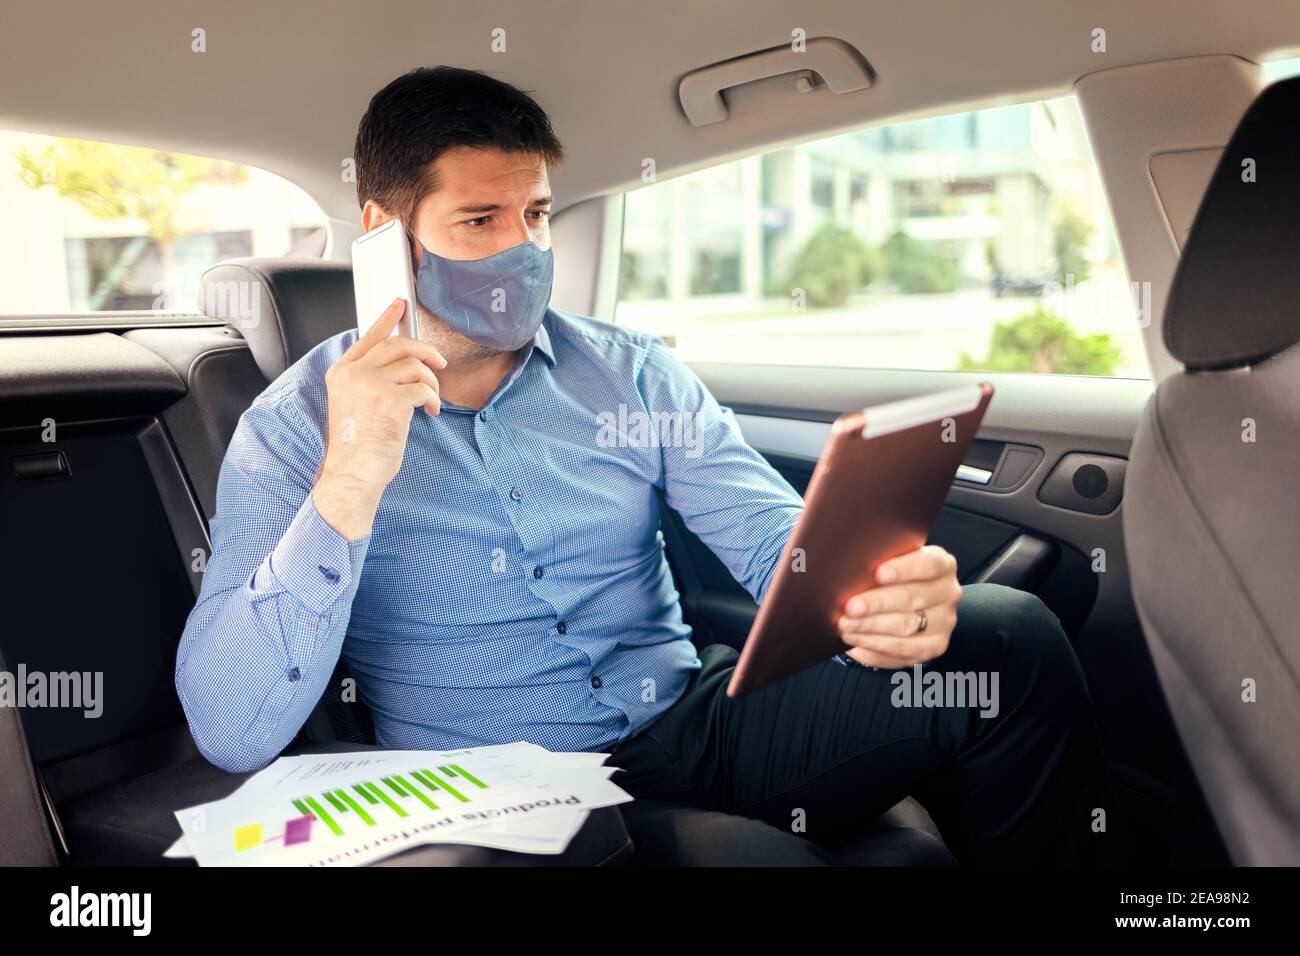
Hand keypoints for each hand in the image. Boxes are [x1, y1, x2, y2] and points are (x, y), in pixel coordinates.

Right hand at [312, 298, 445, 539]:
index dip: (387, 319)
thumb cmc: (358, 446)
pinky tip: (430, 412)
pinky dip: (433, 398)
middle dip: (425, 351)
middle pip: (397, 345)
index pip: (368, 337)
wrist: (353, 474)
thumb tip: (402, 363)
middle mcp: (354, 374)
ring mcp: (371, 384)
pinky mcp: (391, 399)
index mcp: (341, 373)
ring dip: (431, 382)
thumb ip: (369, 380)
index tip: (400, 305)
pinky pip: (424, 387)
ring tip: (431, 400)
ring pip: (415, 365)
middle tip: (440, 364)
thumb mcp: (354, 404)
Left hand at [836, 545, 961, 668]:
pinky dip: (874, 644)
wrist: (899, 606)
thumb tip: (853, 565)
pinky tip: (854, 637)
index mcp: (942, 564)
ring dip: (871, 626)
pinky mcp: (934, 646)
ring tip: (845, 624)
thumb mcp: (889, 563)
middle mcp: (948, 592)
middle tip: (850, 606)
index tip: (878, 574)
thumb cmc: (889, 578)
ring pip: (906, 625)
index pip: (929, 564)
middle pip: (912, 597)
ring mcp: (944, 622)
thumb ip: (879, 560)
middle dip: (876, 603)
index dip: (904, 569)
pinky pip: (903, 648)